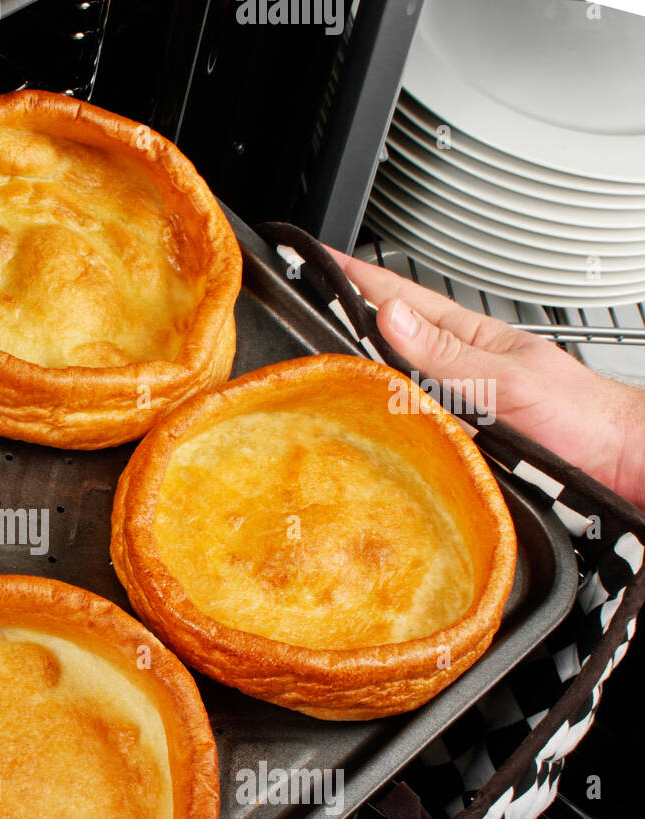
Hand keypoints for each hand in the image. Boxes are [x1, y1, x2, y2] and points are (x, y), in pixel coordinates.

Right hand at [328, 246, 644, 511]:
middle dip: (347, 316)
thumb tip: (393, 315)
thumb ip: (446, 350)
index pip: (401, 298)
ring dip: (359, 364)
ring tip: (323, 351)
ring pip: (393, 377)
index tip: (321, 261)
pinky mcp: (453, 433)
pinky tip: (364, 412)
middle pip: (389, 336)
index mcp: (467, 337)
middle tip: (307, 303)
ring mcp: (453, 398)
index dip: (360, 278)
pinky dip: (379, 410)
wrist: (609, 461)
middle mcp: (456, 366)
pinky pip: (404, 416)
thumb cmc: (576, 414)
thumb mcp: (504, 376)